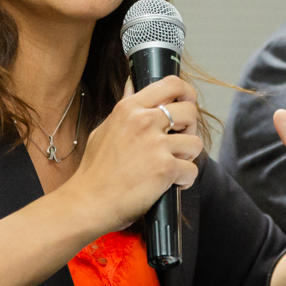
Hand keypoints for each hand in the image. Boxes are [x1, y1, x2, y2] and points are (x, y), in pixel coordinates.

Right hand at [67, 74, 203, 232]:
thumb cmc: (95, 170)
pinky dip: (185, 180)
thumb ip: (123, 108)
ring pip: (196, 142)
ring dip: (189, 156)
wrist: (89, 200)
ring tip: (174, 165)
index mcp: (129, 109)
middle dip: (190, 128)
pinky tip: (171, 184)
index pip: (170, 84)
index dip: (186, 92)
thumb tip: (132, 85)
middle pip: (190, 111)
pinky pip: (192, 170)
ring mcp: (156, 145)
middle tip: (179, 141)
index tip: (188, 102)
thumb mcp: (104, 129)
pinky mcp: (165, 168)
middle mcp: (144, 121)